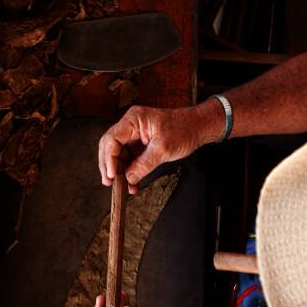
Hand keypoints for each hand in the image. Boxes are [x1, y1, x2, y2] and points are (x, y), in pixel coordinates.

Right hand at [97, 102, 220, 192]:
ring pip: (118, 154)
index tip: (111, 174)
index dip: (109, 158)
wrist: (198, 127)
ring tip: (121, 187)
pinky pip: (129, 158)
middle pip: (110, 146)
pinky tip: (131, 183)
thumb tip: (128, 178)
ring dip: (119, 171)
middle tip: (109, 183)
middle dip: (109, 166)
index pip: (112, 139)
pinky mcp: (140, 143)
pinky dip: (129, 171)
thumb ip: (144, 164)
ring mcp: (134, 134)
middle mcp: (131, 125)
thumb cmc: (184, 130)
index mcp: (134, 119)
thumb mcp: (163, 149)